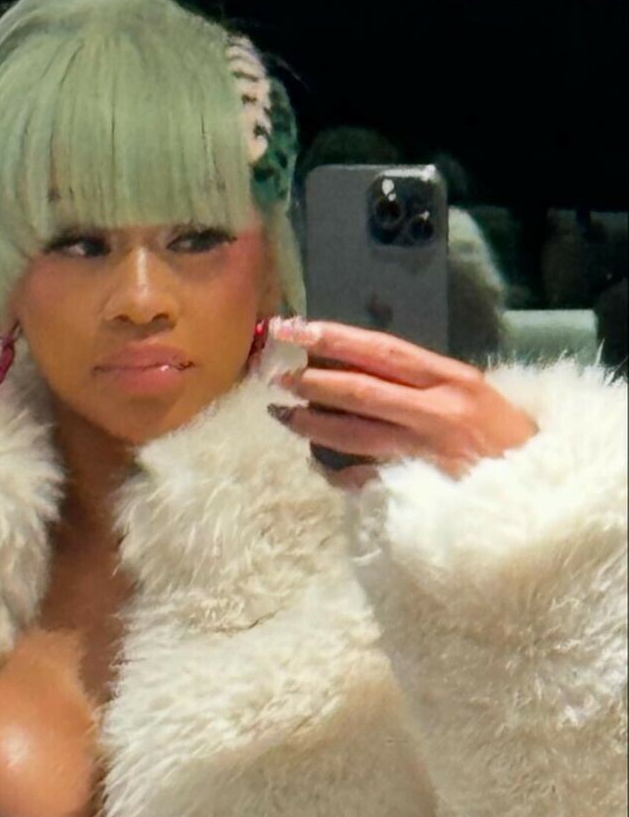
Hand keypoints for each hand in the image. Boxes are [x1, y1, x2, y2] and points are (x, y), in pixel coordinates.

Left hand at [268, 317, 537, 489]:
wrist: (541, 487)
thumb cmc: (501, 436)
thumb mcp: (470, 394)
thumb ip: (420, 381)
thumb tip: (359, 365)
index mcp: (451, 379)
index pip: (382, 351)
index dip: (335, 338)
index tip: (297, 328)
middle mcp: (438, 411)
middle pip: (361, 391)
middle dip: (313, 381)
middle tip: (276, 375)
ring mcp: (426, 452)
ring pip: (354, 434)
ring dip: (311, 424)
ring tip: (281, 415)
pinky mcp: (419, 488)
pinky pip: (363, 477)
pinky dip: (335, 471)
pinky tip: (316, 462)